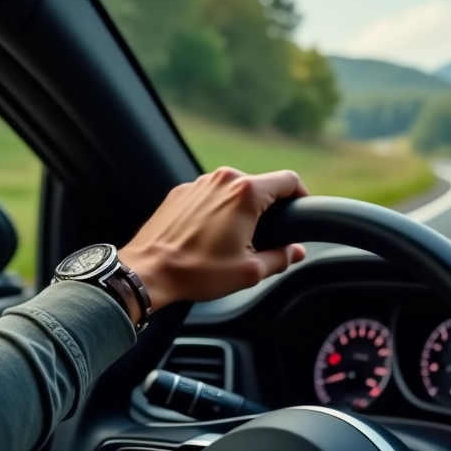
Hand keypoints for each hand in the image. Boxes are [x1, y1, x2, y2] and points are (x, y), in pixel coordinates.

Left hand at [118, 168, 307, 314]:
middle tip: (266, 236)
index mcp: (246, 193)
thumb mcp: (250, 272)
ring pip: (235, 189)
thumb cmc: (198, 272)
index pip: (289, 180)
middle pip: (261, 185)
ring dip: (241, 208)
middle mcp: (224, 179)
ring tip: (233, 239)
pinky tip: (210, 236)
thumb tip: (296, 252)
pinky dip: (217, 210)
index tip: (301, 211)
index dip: (302, 195)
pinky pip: (211, 195)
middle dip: (268, 208)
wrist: (148, 271)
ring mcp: (200, 183)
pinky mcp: (182, 191)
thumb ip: (282, 258)